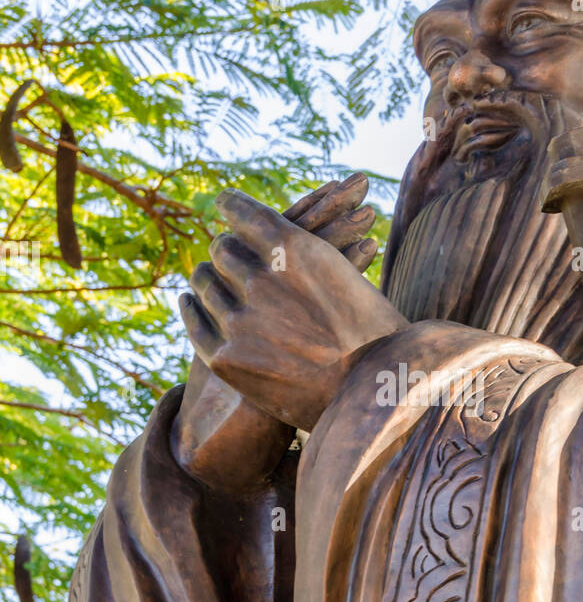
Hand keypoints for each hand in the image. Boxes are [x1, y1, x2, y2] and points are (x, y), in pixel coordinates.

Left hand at [180, 187, 406, 431]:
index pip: (242, 212)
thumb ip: (310, 258)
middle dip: (226, 248)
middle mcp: (260, 278)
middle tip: (225, 251)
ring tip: (209, 276)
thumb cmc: (373, 337)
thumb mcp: (349, 278)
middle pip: (222, 248)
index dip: (232, 207)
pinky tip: (189, 300)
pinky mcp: (225, 358)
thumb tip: (285, 245)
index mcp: (293, 248)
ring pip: (204, 282)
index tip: (225, 204)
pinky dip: (190, 306)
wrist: (371, 397)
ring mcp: (239, 320)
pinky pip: (194, 321)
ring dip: (208, 276)